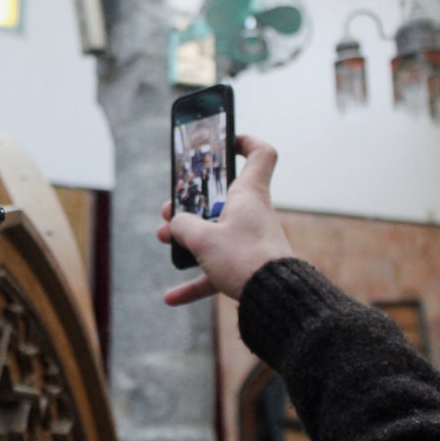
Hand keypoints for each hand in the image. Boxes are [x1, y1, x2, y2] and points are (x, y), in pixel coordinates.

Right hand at [157, 135, 292, 304]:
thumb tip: (175, 226)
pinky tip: (171, 297)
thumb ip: (183, 226)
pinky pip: (216, 271)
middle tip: (170, 209)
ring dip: (188, 238)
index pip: (260, 154)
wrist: (274, 299)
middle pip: (222, 197)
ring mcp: (249, 241)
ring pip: (215, 233)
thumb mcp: (203, 238)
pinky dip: (195, 282)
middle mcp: (252, 214)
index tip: (226, 141)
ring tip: (164, 239)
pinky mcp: (246, 267)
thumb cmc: (244, 258)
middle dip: (192, 201)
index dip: (245, 142)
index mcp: (248, 194)